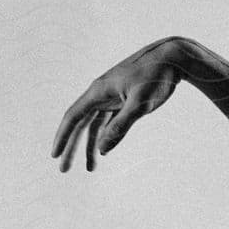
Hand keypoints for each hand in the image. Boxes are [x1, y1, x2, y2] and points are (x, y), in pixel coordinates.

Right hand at [52, 36, 200, 172]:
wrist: (174, 58)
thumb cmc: (157, 77)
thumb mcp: (140, 104)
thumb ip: (121, 127)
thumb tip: (102, 149)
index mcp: (99, 91)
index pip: (73, 117)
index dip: (62, 137)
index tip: (54, 156)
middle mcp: (101, 93)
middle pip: (80, 124)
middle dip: (72, 147)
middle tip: (64, 170)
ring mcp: (112, 97)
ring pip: (95, 125)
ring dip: (90, 146)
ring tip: (89, 169)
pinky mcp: (123, 100)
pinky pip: (108, 122)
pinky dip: (105, 137)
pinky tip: (103, 150)